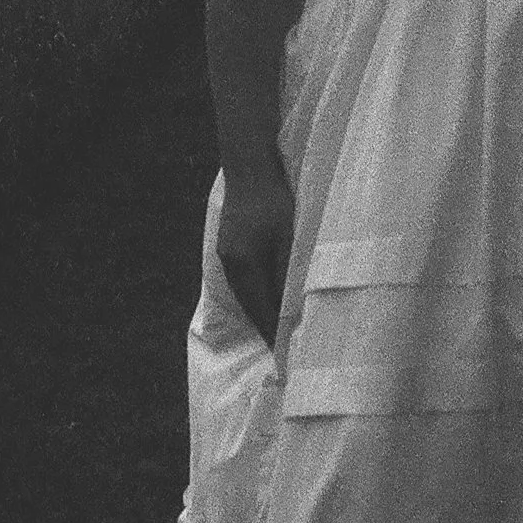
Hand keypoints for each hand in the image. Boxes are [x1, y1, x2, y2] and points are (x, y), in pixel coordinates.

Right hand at [217, 162, 294, 346]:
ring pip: (248, 294)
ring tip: (279, 331)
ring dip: (263, 311)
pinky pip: (246, 280)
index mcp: (243, 266)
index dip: (274, 333)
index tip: (286, 355)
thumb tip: (294, 303)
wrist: (250, 168)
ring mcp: (228, 255)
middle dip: (268, 327)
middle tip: (285, 350)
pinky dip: (259, 293)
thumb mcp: (288, 235)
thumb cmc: (273, 199)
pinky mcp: (231, 246)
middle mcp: (231, 265)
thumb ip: (289, 269)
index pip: (261, 310)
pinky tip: (270, 298)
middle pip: (251, 306)